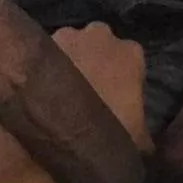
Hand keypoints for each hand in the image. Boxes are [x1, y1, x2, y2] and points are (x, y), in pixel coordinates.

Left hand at [52, 23, 154, 152]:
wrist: (55, 129)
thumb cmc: (103, 131)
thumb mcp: (137, 141)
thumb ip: (144, 133)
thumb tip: (144, 146)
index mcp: (130, 53)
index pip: (131, 62)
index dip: (123, 82)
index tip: (115, 101)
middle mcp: (100, 35)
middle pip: (99, 47)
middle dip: (95, 64)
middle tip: (87, 96)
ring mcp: (66, 35)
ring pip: (71, 47)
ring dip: (69, 63)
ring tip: (60, 96)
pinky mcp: (37, 44)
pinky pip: (44, 56)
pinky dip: (44, 70)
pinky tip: (41, 93)